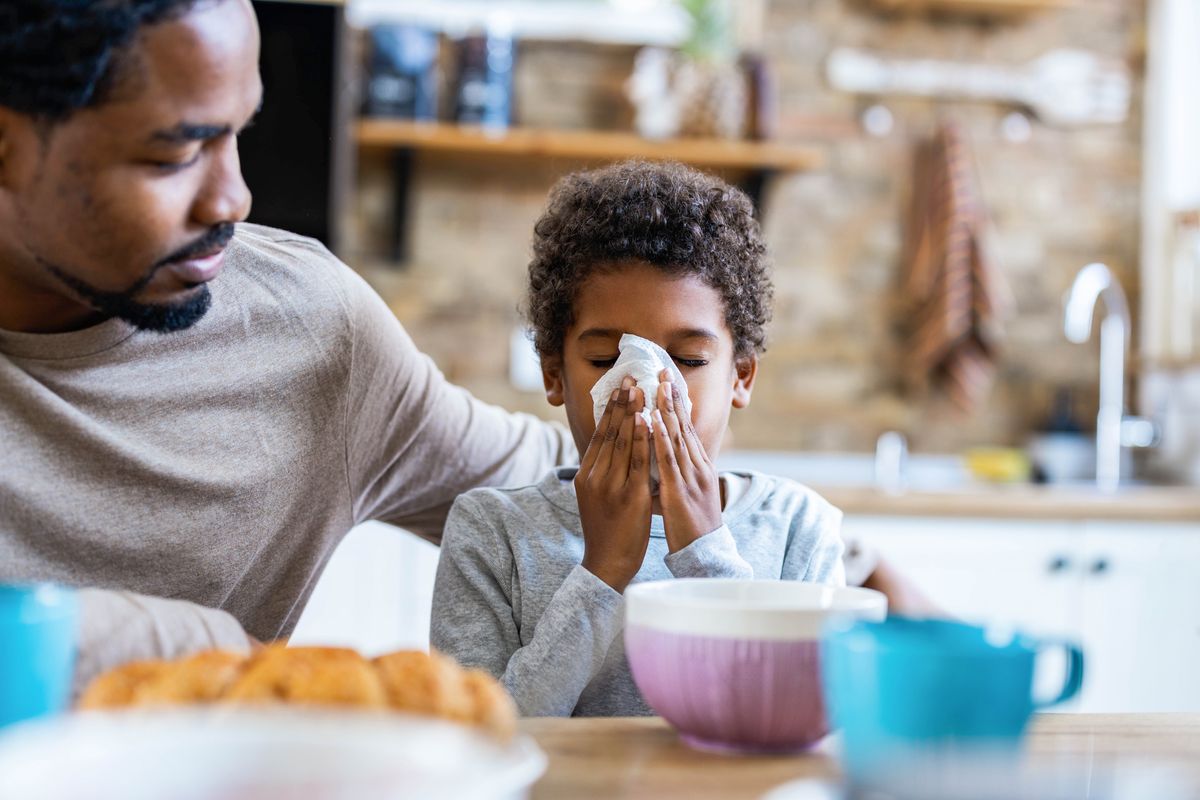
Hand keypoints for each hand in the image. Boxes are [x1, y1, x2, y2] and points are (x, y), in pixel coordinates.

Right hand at [575, 377, 652, 591]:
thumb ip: (602, 473)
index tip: (620, 387)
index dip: (610, 410)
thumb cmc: (606, 531)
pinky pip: (638, 462)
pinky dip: (643, 440)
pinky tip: (649, 422)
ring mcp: (611, 487)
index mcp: (585, 476)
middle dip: (621, 403)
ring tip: (640, 389)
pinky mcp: (629, 497)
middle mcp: (595, 477)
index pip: (599, 435)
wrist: (606, 564)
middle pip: (609, 433)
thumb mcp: (596, 498)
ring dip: (632, 413)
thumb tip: (612, 449)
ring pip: (622, 443)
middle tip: (630, 376)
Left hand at [652, 371, 722, 552]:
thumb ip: (680, 475)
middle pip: (684, 426)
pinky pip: (668, 460)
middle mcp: (698, 467)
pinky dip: (660, 437)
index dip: (678, 404)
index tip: (669, 381)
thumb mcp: (690, 495)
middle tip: (662, 371)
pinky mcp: (680, 491)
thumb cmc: (693, 528)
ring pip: (677, 437)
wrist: (705, 555)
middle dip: (673, 397)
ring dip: (667, 409)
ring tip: (658, 385)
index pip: (687, 429)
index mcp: (699, 467)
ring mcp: (690, 477)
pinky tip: (652, 420)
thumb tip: (668, 460)